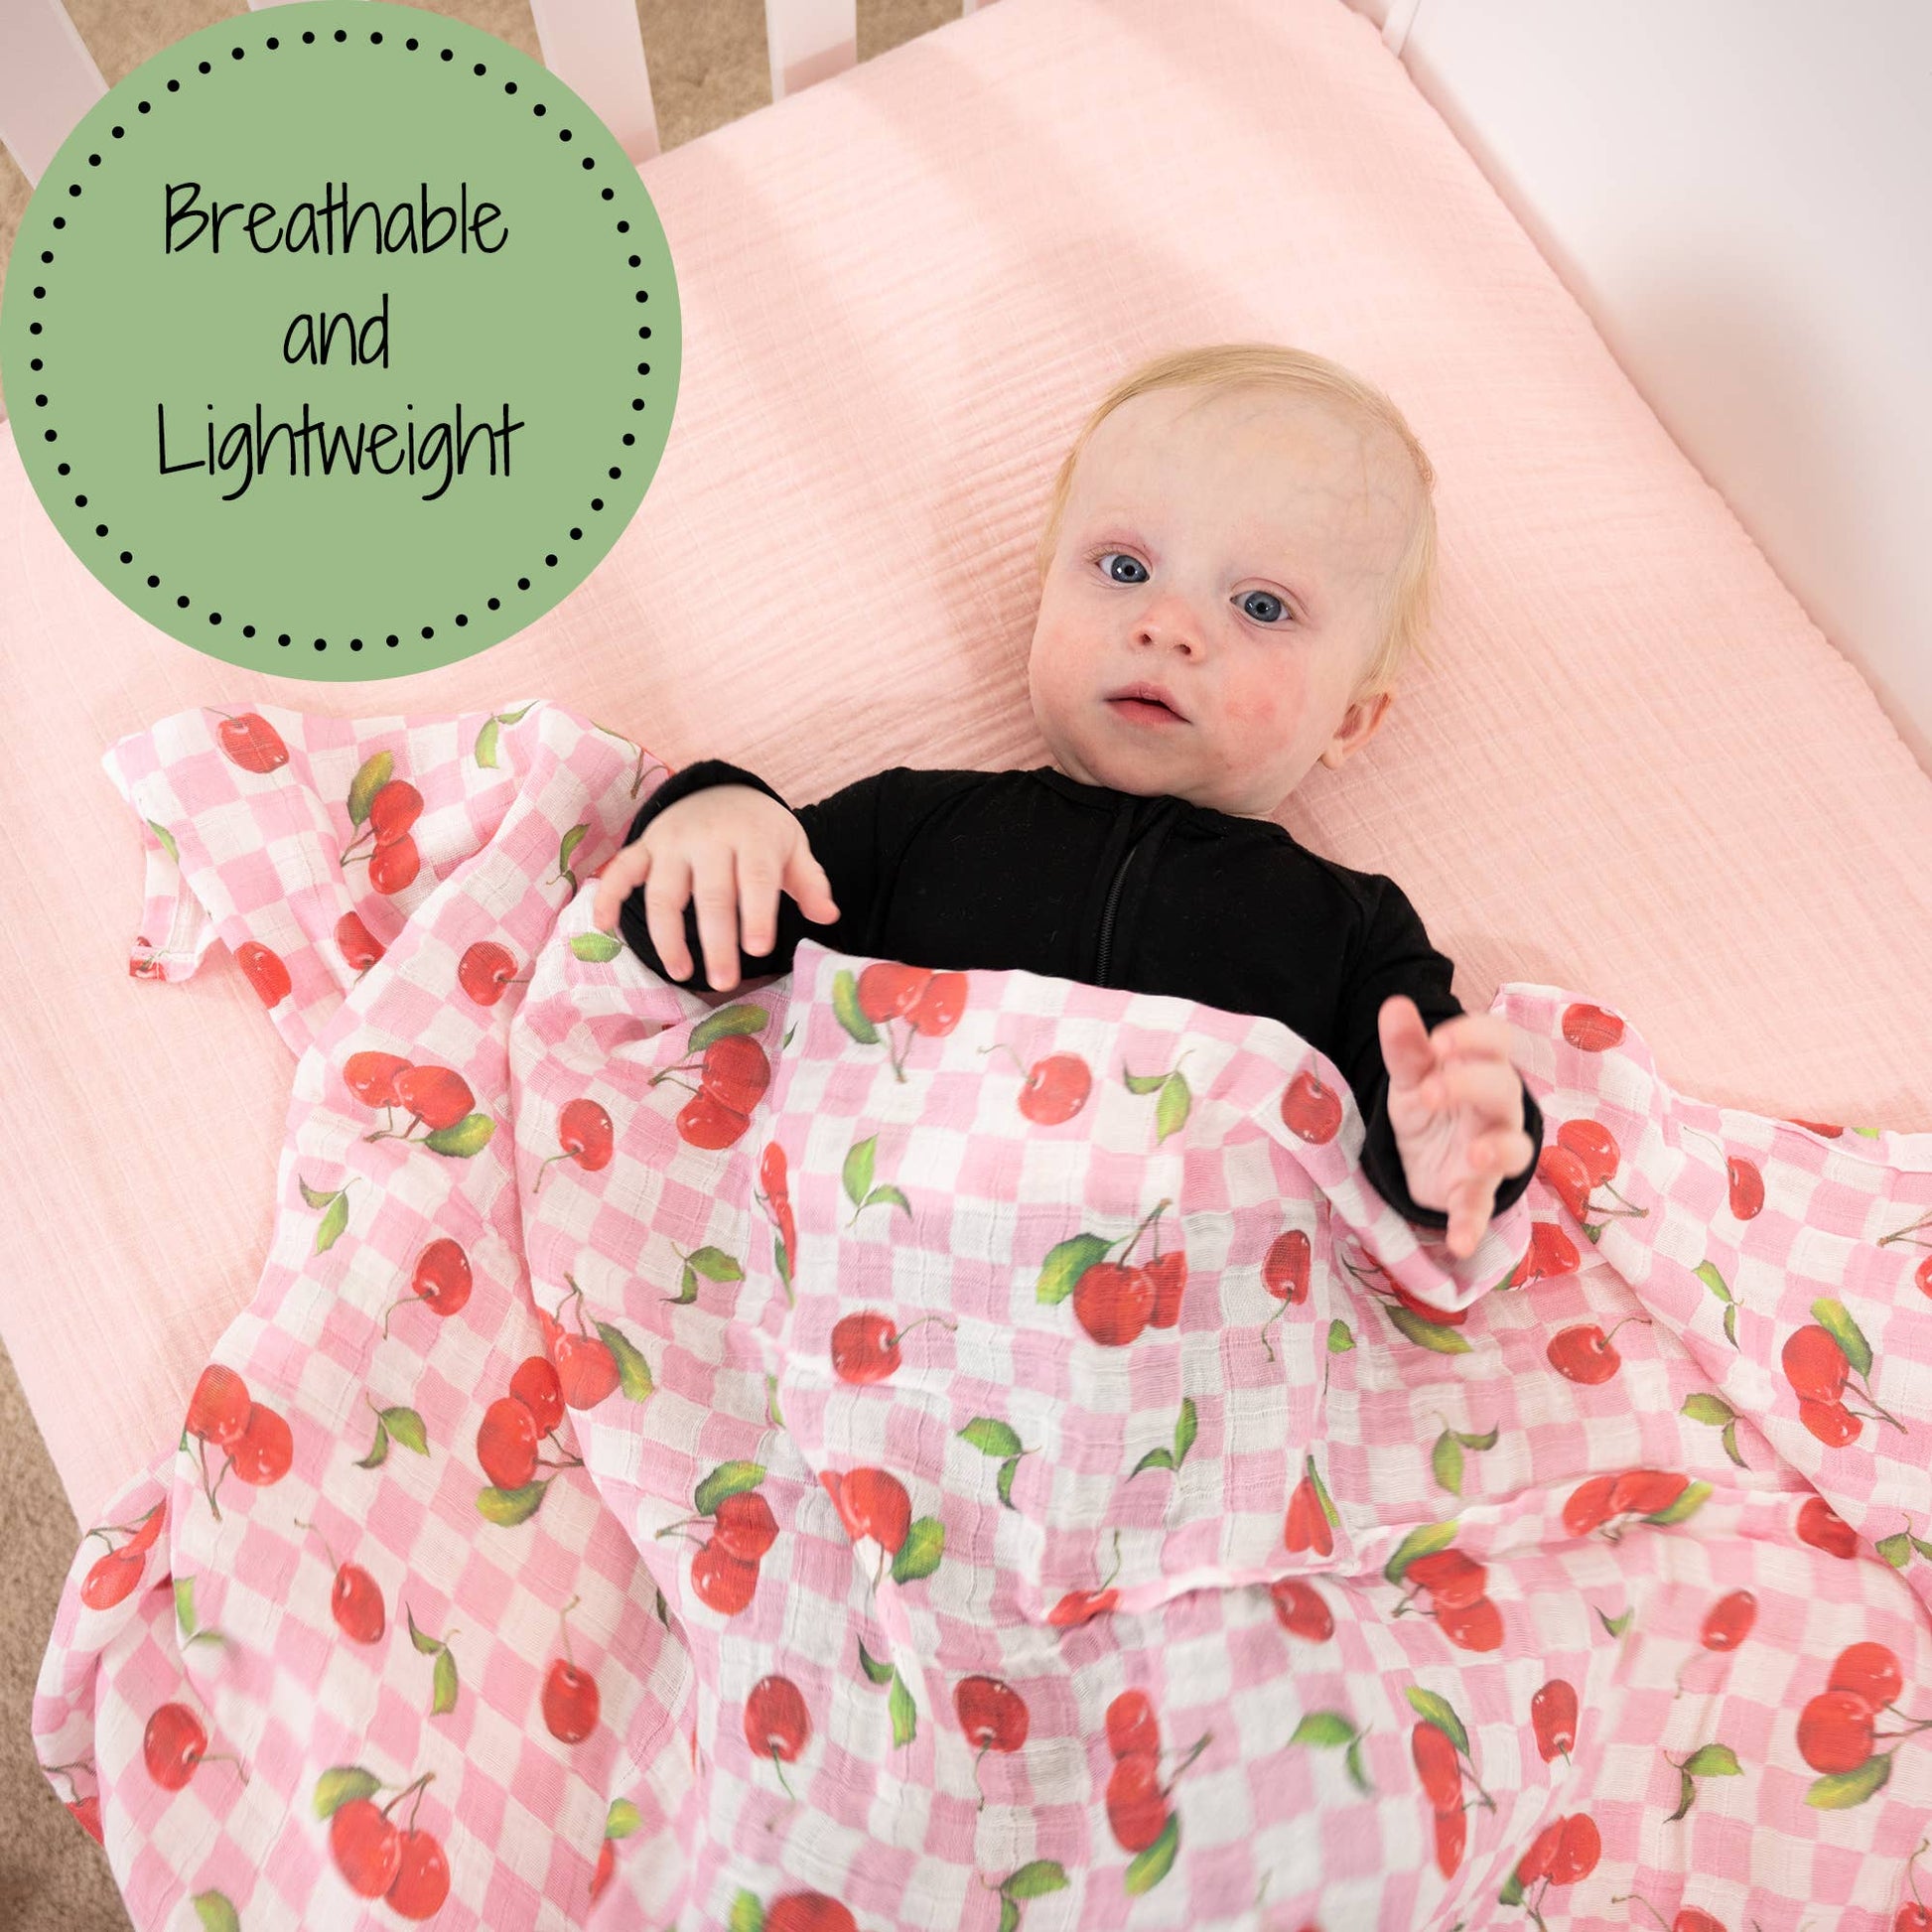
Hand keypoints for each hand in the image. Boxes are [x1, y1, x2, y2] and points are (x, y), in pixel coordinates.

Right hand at [590, 784, 839, 991]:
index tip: (758, 950)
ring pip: (665, 893)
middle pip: (711, 894)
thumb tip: (828, 916)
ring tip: (682, 972)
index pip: (755, 878)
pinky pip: (622, 871)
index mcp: (751, 837)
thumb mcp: (793, 848)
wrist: (722, 790)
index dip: (757, 914)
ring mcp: (673, 842)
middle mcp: (709, 838)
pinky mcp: (646, 847)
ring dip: (669, 936)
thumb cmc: (762, 833)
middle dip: (717, 941)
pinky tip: (604, 928)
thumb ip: (810, 882)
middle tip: (725, 981)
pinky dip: (608, 896)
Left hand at [1377, 994, 1534, 1259]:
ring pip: (1515, 1149)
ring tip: (1474, 1156)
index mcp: (1481, 1068)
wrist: (1422, 1156)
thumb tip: (1394, 1004)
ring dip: (1498, 1151)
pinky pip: (1482, 1209)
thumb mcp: (1409, 1076)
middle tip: (1429, 1092)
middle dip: (1471, 1086)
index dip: (1474, 1038)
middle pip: (1504, 1089)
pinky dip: (1473, 1225)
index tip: (1437, 1045)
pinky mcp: (1474, 1192)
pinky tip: (1460, 1243)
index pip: (1498, 1040)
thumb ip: (1405, 1046)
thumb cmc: (1430, 1104)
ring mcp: (1490, 1153)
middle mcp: (1496, 1109)